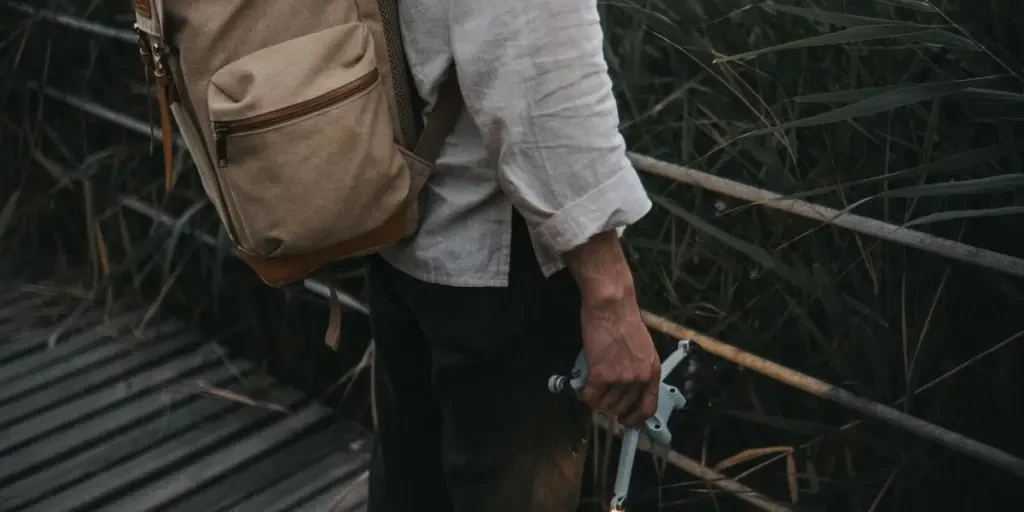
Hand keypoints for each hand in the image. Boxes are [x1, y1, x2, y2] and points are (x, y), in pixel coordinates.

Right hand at [564, 230, 660, 426]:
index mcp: (652, 372)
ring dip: (594, 399)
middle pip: (622, 408)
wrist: (611, 305)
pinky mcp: (602, 376)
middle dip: (608, 406)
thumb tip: (625, 386)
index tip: (624, 421)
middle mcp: (640, 379)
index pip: (648, 408)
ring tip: (588, 386)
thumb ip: (637, 369)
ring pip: (604, 405)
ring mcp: (621, 379)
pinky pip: (589, 396)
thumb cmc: (623, 319)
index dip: (635, 419)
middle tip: (598, 396)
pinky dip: (582, 393)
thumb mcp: (641, 348)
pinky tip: (580, 386)